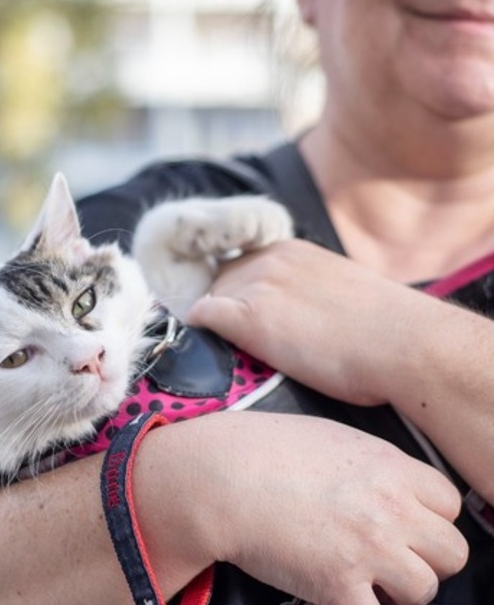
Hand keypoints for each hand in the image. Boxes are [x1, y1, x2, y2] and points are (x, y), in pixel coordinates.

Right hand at [147, 412, 467, 604]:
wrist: (219, 476)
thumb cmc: (262, 448)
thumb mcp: (328, 436)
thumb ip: (369, 461)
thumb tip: (381, 481)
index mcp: (390, 467)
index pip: (449, 504)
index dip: (427, 518)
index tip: (401, 525)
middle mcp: (391, 509)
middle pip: (451, 553)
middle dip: (424, 559)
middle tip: (388, 559)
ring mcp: (368, 549)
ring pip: (425, 592)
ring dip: (398, 594)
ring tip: (367, 586)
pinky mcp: (338, 586)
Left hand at [187, 239, 432, 405]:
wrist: (405, 345)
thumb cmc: (386, 331)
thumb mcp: (341, 294)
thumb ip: (310, 292)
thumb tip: (300, 316)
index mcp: (291, 251)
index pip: (241, 267)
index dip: (237, 295)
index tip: (240, 318)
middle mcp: (269, 260)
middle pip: (220, 282)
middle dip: (222, 310)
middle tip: (229, 342)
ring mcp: (258, 285)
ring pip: (208, 300)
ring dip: (211, 326)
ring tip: (221, 353)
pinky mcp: (250, 317)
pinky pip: (202, 315)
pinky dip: (199, 331)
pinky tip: (205, 351)